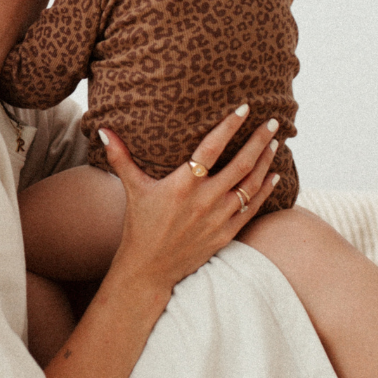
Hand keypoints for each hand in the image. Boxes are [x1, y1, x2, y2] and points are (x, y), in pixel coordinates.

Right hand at [98, 106, 280, 299]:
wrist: (150, 268)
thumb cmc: (139, 224)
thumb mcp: (131, 188)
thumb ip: (120, 157)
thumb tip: (103, 129)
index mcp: (183, 184)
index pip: (211, 148)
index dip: (229, 127)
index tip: (245, 109)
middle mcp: (205, 199)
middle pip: (241, 164)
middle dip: (259, 141)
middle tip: (273, 122)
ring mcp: (219, 218)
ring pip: (251, 185)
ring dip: (265, 162)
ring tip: (275, 143)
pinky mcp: (226, 233)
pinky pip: (252, 208)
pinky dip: (265, 190)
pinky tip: (273, 176)